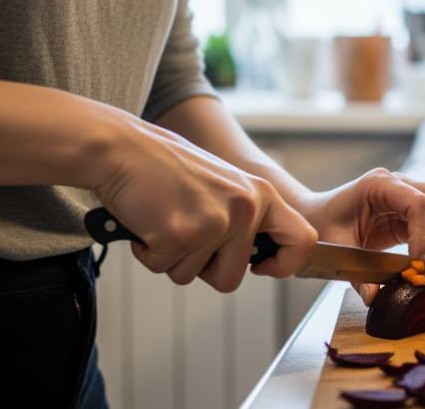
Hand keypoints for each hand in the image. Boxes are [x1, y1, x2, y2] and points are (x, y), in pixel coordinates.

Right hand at [91, 115, 317, 291]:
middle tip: (183, 232)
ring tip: (163, 218)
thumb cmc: (165, 168)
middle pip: (233, 277)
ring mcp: (215, 222)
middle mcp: (245, 208)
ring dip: (171, 257)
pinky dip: (148, 253)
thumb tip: (262, 258)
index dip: (285, 264)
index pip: (303, 240)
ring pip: (192, 276)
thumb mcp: (223, 186)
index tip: (263, 267)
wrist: (122, 148)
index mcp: (261, 194)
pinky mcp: (181, 235)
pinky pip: (162, 268)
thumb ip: (244, 217)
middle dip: (202, 267)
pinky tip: (147, 222)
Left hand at [295, 169, 424, 304]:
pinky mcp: (415, 214)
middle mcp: (401, 185)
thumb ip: (356, 274)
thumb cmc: (323, 224)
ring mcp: (411, 196)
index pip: (419, 203)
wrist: (317, 216)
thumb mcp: (336, 248)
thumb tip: (375, 297)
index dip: (424, 235)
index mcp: (379, 184)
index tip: (417, 265)